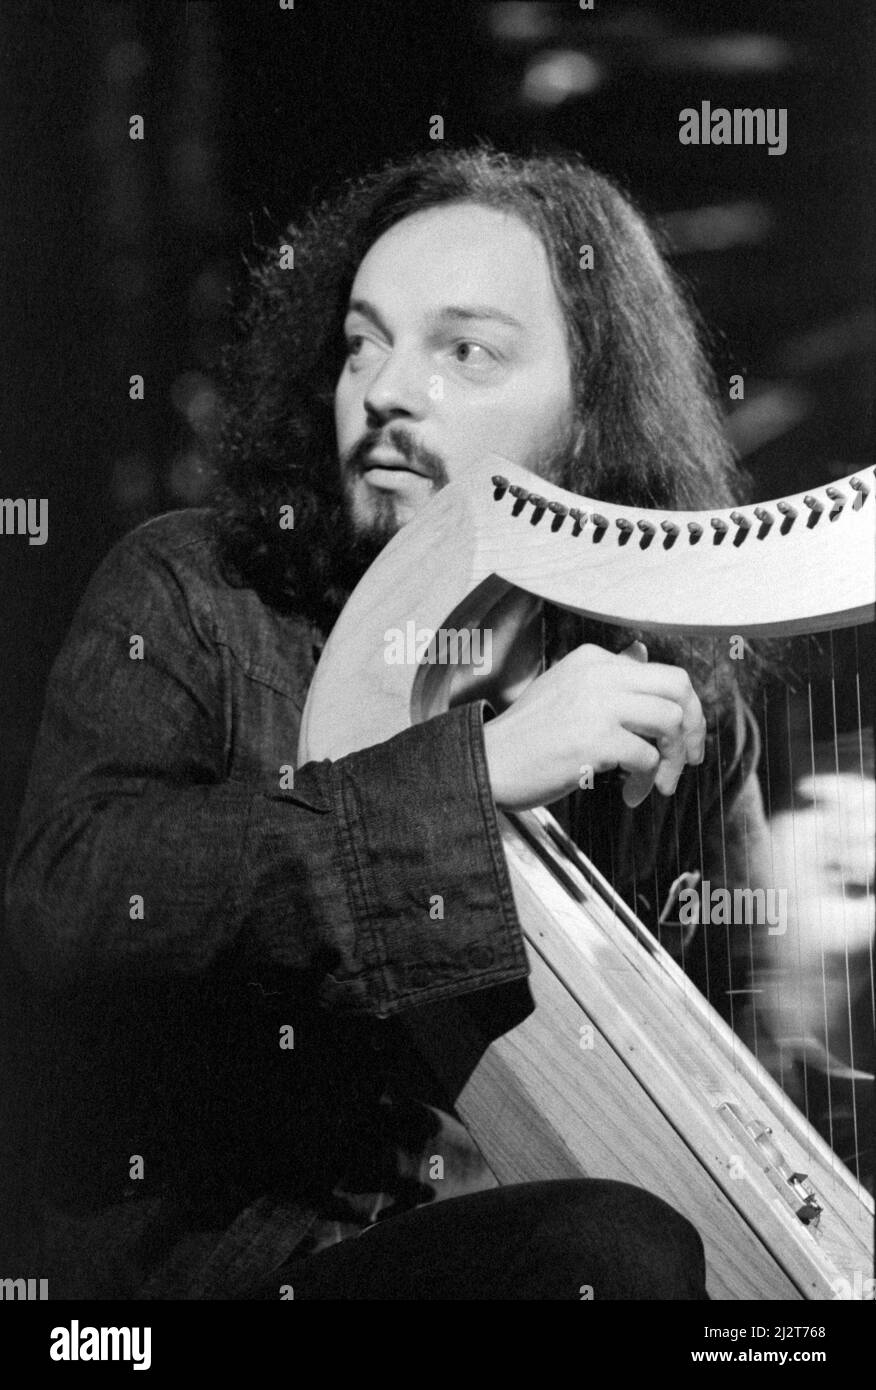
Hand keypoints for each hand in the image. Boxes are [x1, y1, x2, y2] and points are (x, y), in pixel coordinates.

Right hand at [482, 640, 705, 811]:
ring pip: (671, 721)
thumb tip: (642, 654)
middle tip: (690, 758)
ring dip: (673, 759)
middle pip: (677, 688)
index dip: (682, 709)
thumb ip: (605, 676)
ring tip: (659, 783)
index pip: (662, 674)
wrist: (489, 762)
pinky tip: (629, 793)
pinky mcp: (595, 739)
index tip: (682, 739)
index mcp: (593, 659)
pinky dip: (647, 780)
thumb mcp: (565, 688)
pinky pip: (648, 757)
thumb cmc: (527, 737)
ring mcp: (597, 704)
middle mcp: (598, 674)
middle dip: (694, 726)